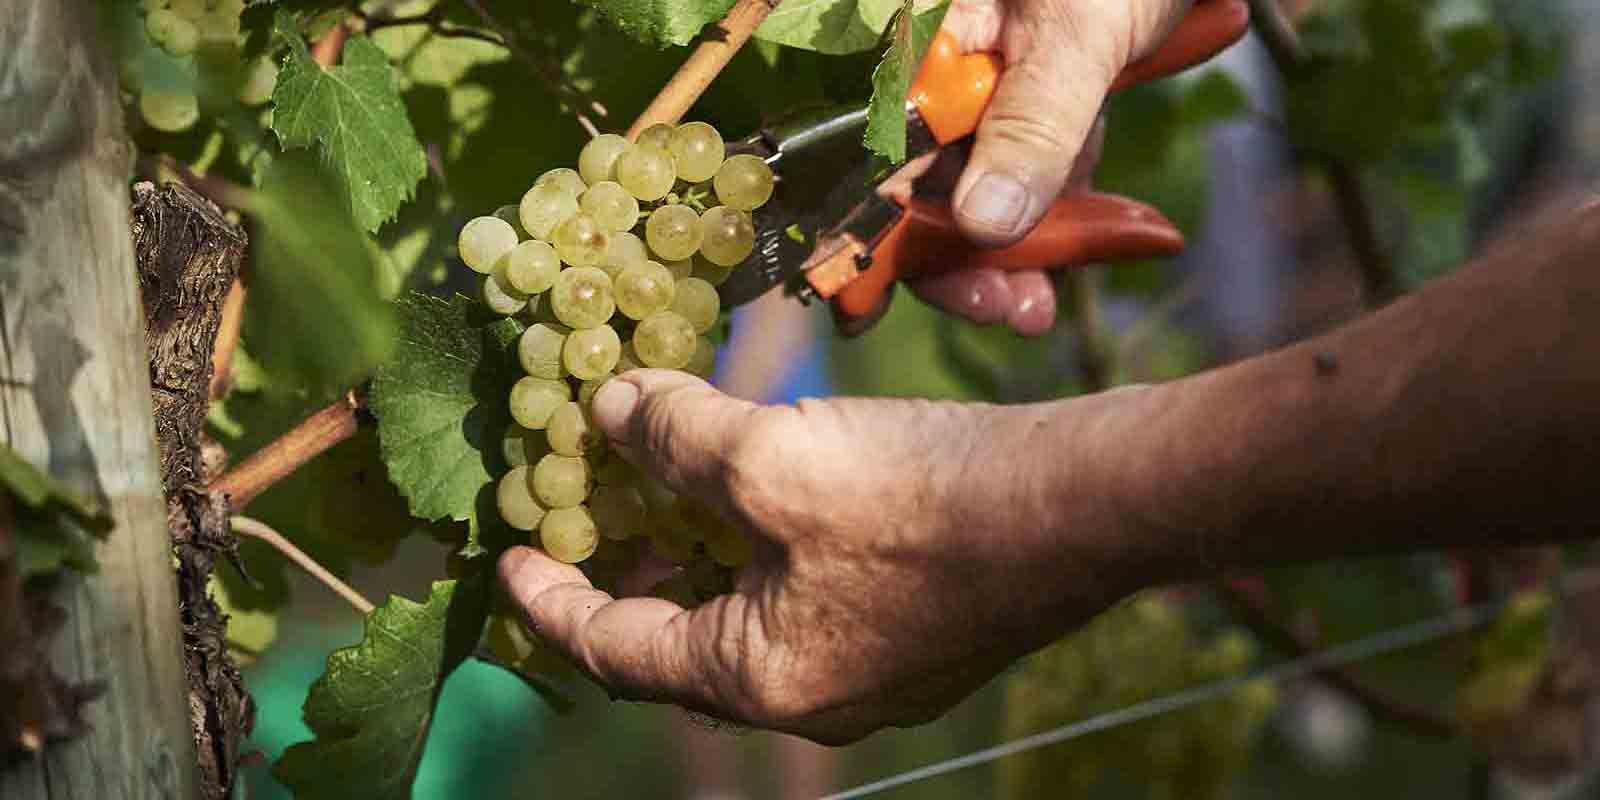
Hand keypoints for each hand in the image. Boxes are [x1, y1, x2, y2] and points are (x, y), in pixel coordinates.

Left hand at [498, 370, 1155, 742]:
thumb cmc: (925, 499)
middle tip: (589, 508)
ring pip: (750, 618)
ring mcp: (871, 671)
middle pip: (682, 641)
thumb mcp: (772, 458)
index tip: (508, 555)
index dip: (548, 598)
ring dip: (702, 552)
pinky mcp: (917, 633)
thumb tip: (610, 410)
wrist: (1089, 506)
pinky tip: (767, 483)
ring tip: (669, 485)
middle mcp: (811, 696)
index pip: (615, 650)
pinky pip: (808, 601)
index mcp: (759, 679)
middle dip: (629, 570)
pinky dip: (765, 549)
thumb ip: (674, 440)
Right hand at [898, 0, 1191, 334]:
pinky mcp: (1033, 95)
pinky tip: (1099, 240)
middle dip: (962, 256)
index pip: (866, 150)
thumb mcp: (1076, 39)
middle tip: (1010, 309)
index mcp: (913, 40)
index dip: (865, 229)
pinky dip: (1059, 208)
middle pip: (917, 182)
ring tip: (1043, 301)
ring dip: (1019, 248)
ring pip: (978, 187)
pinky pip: (1030, 167)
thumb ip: (1032, 129)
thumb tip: (985, 223)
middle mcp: (932, 64)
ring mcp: (984, 82)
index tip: (866, 306)